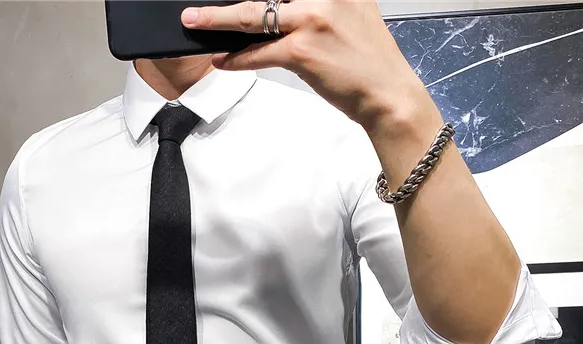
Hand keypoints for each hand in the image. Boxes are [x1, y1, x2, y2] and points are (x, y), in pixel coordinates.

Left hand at [181, 0, 432, 129]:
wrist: (387, 95)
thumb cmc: (367, 62)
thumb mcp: (353, 13)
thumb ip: (322, 2)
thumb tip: (281, 6)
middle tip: (200, 3)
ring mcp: (312, 19)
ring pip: (253, 15)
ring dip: (219, 19)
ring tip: (195, 21)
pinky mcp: (302, 50)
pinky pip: (259, 52)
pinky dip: (236, 58)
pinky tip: (221, 59)